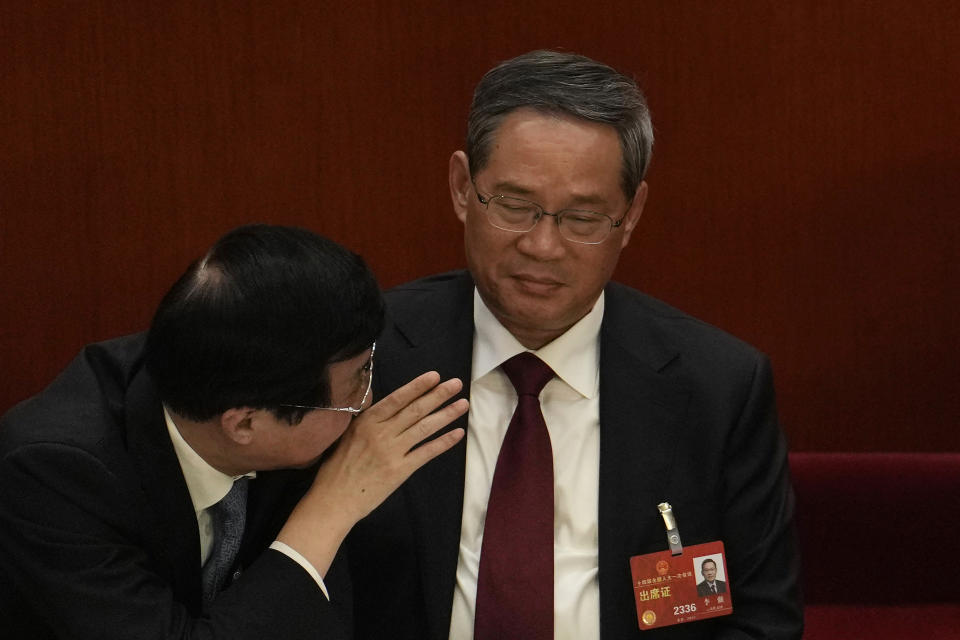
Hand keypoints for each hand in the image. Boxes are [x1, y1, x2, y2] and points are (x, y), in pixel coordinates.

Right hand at [277, 371, 466, 575]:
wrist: (333, 500)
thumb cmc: (337, 467)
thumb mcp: (347, 434)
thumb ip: (368, 420)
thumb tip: (388, 406)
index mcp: (366, 421)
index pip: (397, 398)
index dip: (418, 386)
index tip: (435, 376)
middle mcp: (381, 433)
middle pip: (415, 410)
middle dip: (438, 395)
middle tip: (456, 383)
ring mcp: (392, 452)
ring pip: (424, 428)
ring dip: (446, 414)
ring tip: (463, 404)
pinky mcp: (400, 470)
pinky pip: (426, 452)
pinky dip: (444, 442)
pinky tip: (457, 434)